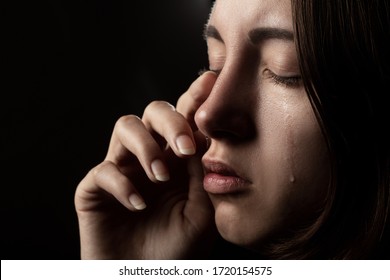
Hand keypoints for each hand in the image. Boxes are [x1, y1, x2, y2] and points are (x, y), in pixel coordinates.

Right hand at [74, 71, 217, 258]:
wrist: (146, 279)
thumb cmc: (178, 248)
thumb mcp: (203, 211)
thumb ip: (202, 173)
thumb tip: (203, 136)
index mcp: (176, 159)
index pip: (185, 118)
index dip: (196, 96)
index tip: (212, 82)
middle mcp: (149, 157)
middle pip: (153, 111)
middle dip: (169, 121)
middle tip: (185, 148)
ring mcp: (121, 169)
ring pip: (124, 126)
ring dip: (145, 146)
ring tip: (161, 176)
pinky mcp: (95, 188)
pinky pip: (103, 171)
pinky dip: (122, 184)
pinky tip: (138, 205)